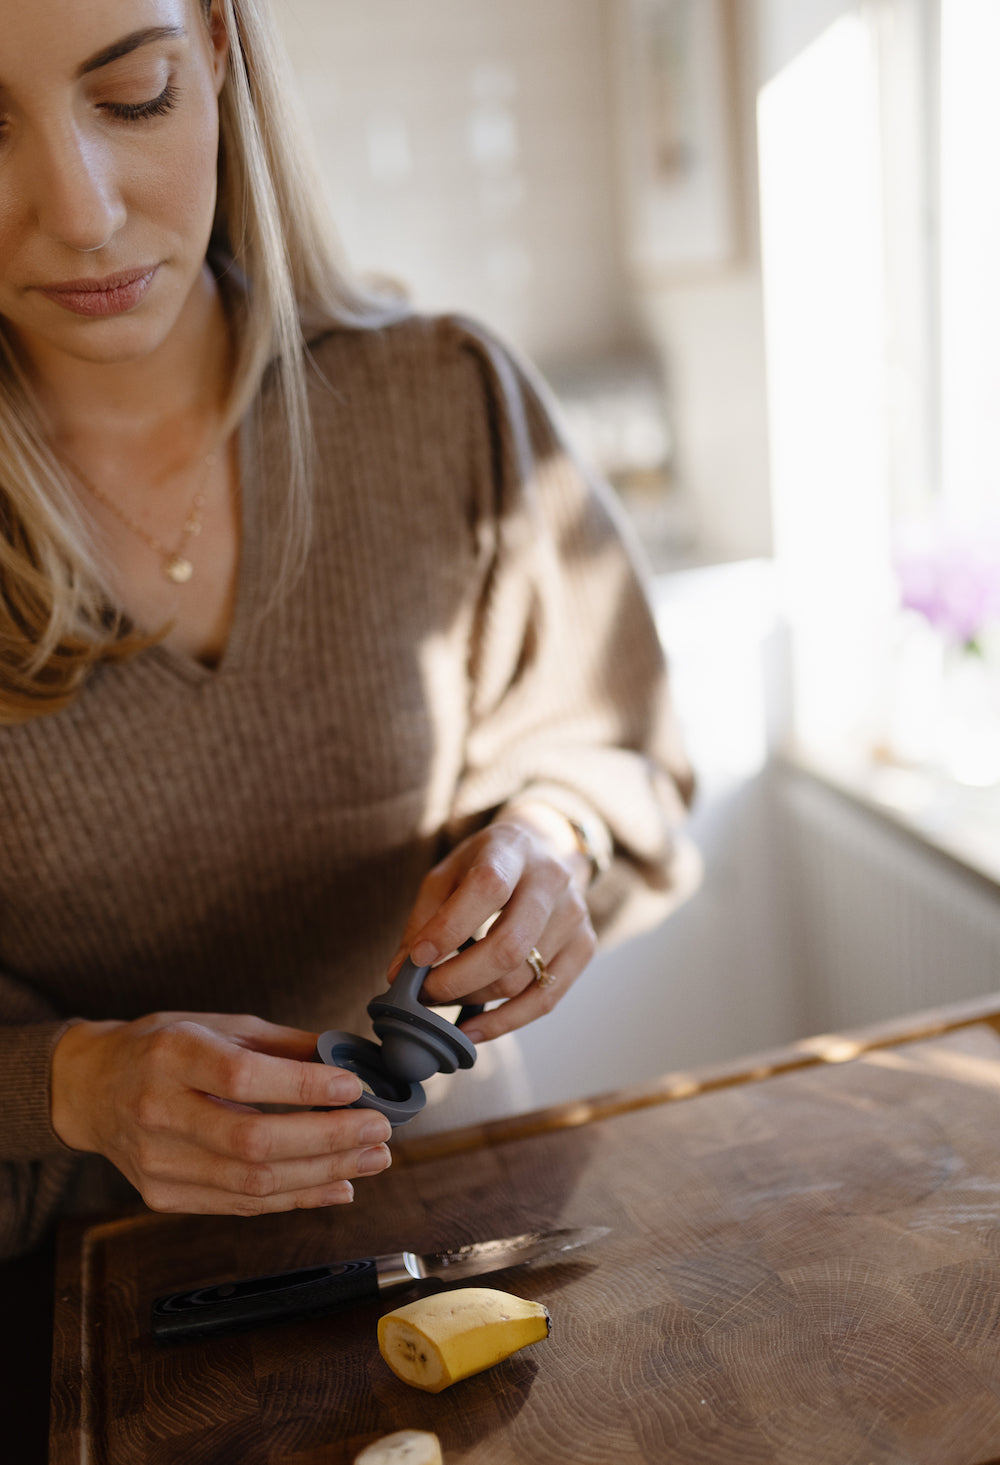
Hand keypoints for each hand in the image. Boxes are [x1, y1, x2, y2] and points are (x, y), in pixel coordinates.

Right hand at [49, 1012, 392, 1215]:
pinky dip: (296, 1199)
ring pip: (252, 1183)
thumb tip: (353, 1057)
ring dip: (324, 1174)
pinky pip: (240, 1205)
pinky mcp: (162, 1196)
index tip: (354, 1086)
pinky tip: (338, 1185)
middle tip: (378, 1130)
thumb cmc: (163, 1047)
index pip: (241, 1077)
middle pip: (253, 1141)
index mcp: (171, 1055)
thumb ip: (283, 1044)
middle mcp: (157, 1110)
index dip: (303, 1085)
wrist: (91, 1088)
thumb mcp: (218, 1023)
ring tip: (372, 1159)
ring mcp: (157, 1162)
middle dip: (328, 1139)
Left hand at [387, 804, 596, 1042]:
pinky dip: (503, 1022)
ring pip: (522, 979)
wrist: (542, 851)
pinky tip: (470, 1030)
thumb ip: (424, 920)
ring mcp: (575, 915)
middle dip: (457, 979)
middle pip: (509, 946)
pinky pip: (545, 999)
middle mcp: (552, 880)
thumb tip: (399, 974)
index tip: (414, 960)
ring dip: (473, 999)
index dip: (449, 928)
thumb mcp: (447, 874)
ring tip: (441, 1000)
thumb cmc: (485, 865)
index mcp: (512, 849)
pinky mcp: (585, 946)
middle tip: (422, 993)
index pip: (487, 889)